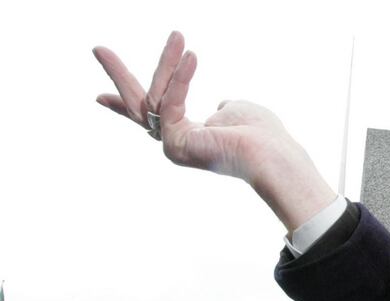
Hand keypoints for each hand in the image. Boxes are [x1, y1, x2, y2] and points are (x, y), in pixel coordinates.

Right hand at [94, 32, 335, 229]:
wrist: (271, 154)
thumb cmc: (262, 134)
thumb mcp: (239, 110)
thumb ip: (224, 106)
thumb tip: (221, 103)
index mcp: (190, 136)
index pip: (153, 116)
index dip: (123, 106)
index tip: (99, 98)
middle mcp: (176, 143)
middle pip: (139, 106)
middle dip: (119, 75)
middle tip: (98, 48)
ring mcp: (172, 146)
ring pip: (154, 97)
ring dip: (167, 64)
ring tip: (179, 36)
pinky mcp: (174, 144)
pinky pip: (170, 102)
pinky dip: (181, 78)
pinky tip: (192, 56)